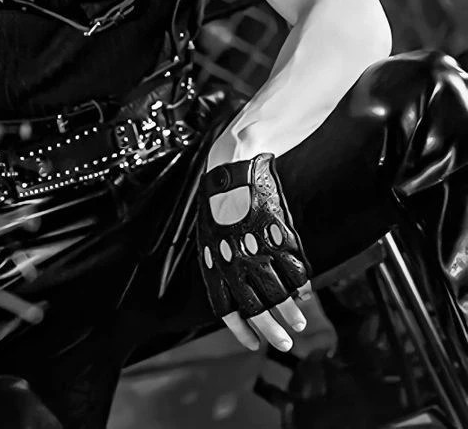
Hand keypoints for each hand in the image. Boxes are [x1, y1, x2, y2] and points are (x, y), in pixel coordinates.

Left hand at [197, 153, 310, 353]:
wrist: (230, 171)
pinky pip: (294, 268)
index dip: (241, 330)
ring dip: (291, 313)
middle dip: (272, 331)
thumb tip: (232, 295)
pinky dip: (302, 285)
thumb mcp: (209, 238)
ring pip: (280, 293)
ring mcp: (258, 250)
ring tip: (300, 324)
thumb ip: (219, 267)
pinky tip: (306, 293)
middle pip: (257, 308)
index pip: (227, 310)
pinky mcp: (278, 236)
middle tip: (285, 344)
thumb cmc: (217, 204)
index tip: (254, 344)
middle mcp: (236, 262)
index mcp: (214, 265)